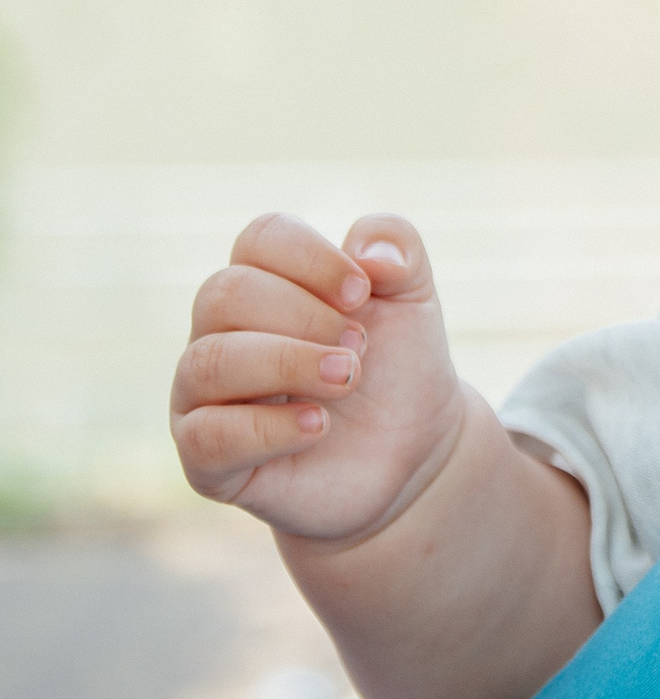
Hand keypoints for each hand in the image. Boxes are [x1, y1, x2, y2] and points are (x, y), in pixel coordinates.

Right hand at [172, 213, 468, 542]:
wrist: (415, 451)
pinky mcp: (208, 461)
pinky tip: (318, 426)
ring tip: (347, 379)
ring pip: (208, 362)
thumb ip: (399, 247)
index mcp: (264, 282)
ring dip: (288, 364)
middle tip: (359, 346)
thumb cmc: (399, 366)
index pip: (260, 238)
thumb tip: (366, 250)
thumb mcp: (415, 298)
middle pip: (225, 293)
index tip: (364, 293)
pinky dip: (268, 428)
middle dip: (304, 315)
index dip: (313, 258)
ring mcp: (205, 397)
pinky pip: (206, 436)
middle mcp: (220, 333)